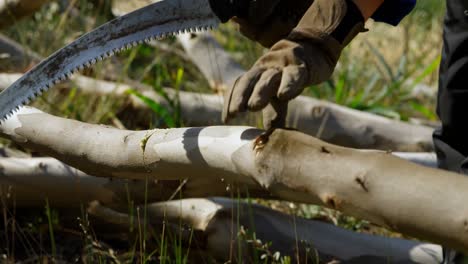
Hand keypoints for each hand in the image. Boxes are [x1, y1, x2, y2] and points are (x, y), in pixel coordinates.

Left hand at [223, 0, 365, 128]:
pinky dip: (288, 84)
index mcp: (257, 75)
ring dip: (260, 91)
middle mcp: (266, 69)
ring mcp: (283, 66)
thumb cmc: (289, 79)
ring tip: (253, 107)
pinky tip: (283, 95)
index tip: (227, 118)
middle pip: (250, 80)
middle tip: (236, 111)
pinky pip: (293, 75)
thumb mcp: (279, 97)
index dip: (232, 100)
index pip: (240, 85)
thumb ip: (273, 116)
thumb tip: (266, 140)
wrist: (313, 54)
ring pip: (269, 77)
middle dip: (241, 95)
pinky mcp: (301, 67)